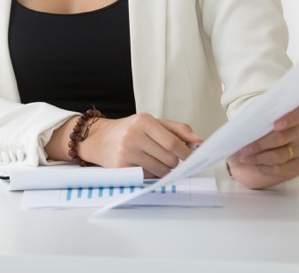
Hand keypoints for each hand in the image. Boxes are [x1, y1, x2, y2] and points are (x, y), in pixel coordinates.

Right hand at [78, 113, 201, 177]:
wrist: (98, 139)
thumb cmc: (129, 130)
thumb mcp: (151, 123)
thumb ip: (177, 130)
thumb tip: (199, 141)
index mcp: (143, 121)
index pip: (173, 143)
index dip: (186, 153)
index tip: (190, 157)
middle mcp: (133, 135)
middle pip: (170, 159)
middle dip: (174, 162)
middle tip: (167, 158)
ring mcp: (126, 152)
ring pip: (161, 170)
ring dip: (163, 170)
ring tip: (153, 160)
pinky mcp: (121, 167)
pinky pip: (148, 177)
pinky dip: (150, 174)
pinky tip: (142, 165)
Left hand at [227, 103, 298, 189]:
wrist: (254, 149)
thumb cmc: (254, 132)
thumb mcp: (253, 122)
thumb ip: (255, 120)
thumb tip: (242, 127)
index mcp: (293, 114)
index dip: (292, 118)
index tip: (275, 125)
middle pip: (283, 137)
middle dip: (260, 144)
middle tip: (244, 149)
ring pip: (280, 155)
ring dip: (259, 157)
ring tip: (245, 158)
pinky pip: (283, 168)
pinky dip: (266, 168)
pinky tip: (255, 165)